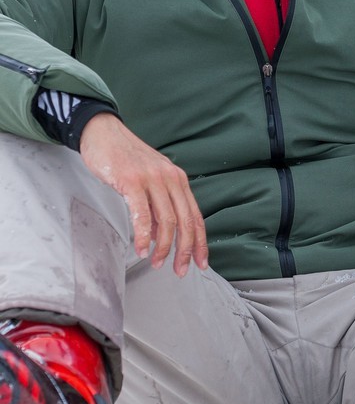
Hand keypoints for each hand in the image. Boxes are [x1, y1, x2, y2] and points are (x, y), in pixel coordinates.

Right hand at [79, 112, 208, 275]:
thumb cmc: (125, 158)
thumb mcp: (149, 180)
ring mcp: (152, 179)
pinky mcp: (132, 181)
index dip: (200, 242)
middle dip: (186, 250)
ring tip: (157, 262)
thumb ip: (157, 206)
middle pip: (185, 221)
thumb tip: (160, 236)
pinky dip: (144, 235)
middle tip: (180, 270)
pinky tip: (142, 249)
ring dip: (163, 247)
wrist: (103, 132)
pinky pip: (143, 214)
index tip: (201, 262)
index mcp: (178, 179)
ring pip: (167, 220)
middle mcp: (170, 178)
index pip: (195, 215)